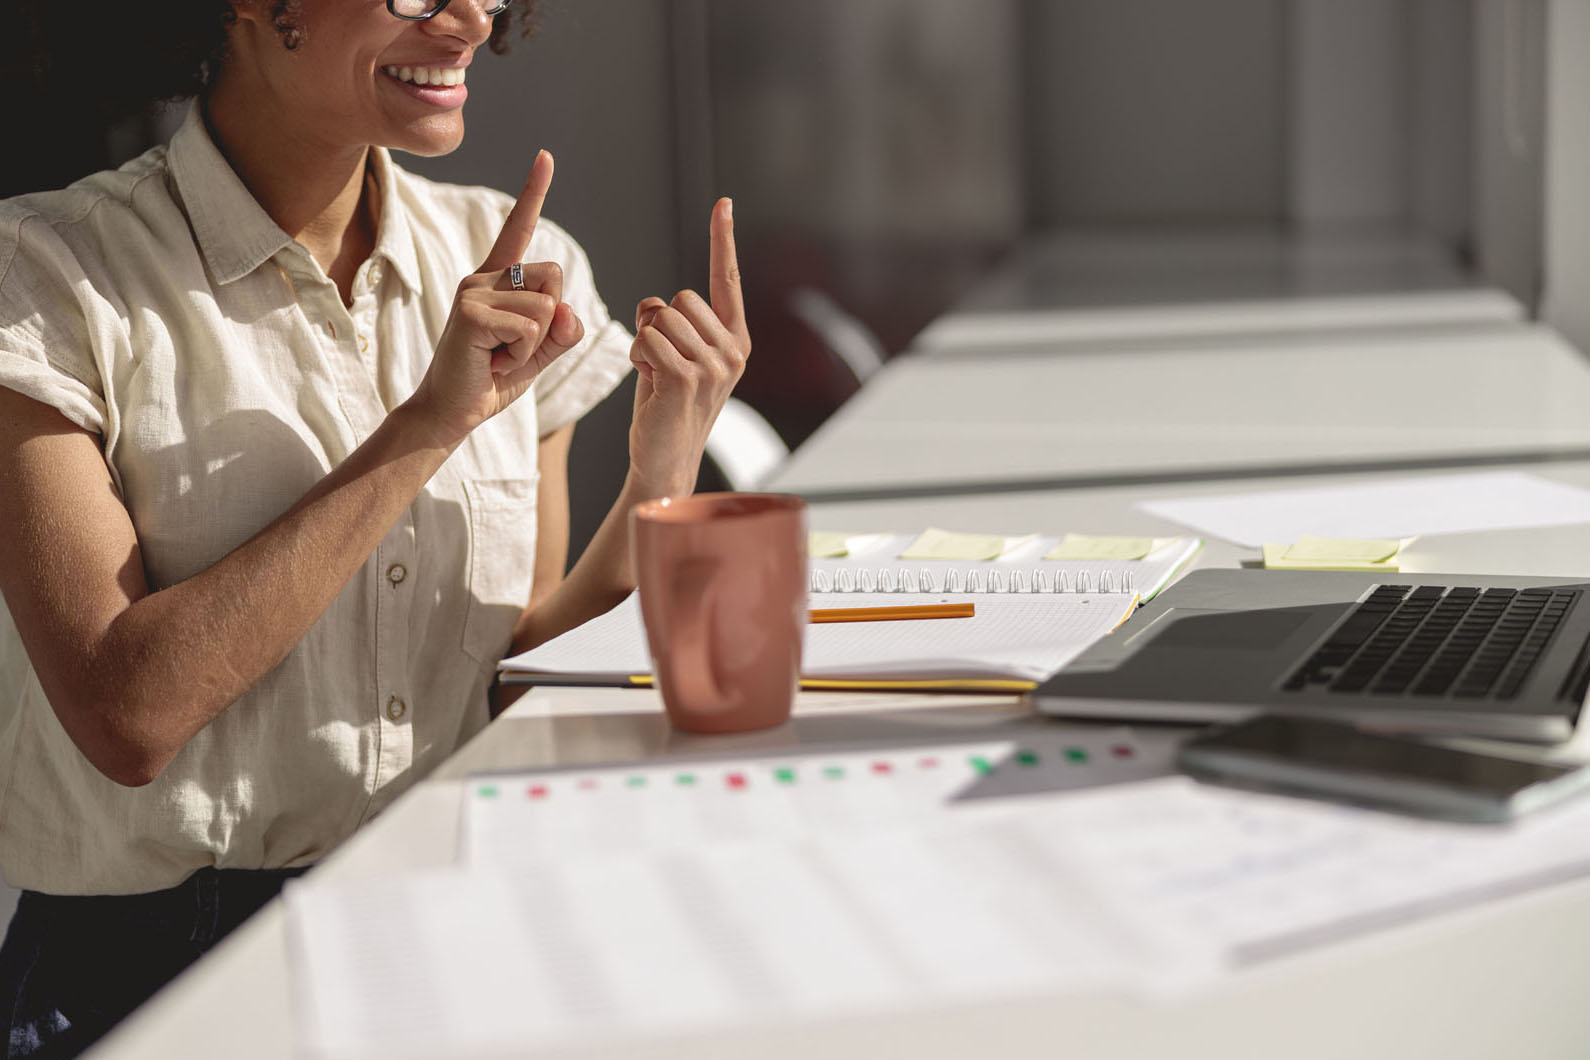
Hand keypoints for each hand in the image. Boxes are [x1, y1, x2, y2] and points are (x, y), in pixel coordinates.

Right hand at [408, 150, 585, 444]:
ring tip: (499, 356)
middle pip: (555, 277)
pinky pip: (530, 327)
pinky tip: (491, 363)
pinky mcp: (469, 312)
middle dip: (550, 320)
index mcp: (497, 279)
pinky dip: (521, 355)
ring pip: (545, 307)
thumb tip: (567, 312)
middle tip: (512, 347)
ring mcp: (473, 291)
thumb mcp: (538, 353)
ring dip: (533, 345)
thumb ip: (561, 330)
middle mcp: (482, 276)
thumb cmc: (491, 379)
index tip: (545, 156)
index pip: (519, 228)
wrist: (451, 412)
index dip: (533, 192)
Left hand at [626, 198, 750, 497]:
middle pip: (679, 298)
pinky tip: (650, 383)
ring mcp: (714, 366)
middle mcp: (733, 351)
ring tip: (655, 376)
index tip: (723, 203)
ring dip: (645, 343)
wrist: (665, 460)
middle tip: (662, 363)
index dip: (722, 240)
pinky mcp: (686, 379)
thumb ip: (674, 324)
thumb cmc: (666, 407)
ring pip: (660, 318)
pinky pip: (647, 339)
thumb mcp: (677, 358)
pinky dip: (638, 357)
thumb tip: (654, 305)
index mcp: (736, 341)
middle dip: (658, 324)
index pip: (727, 280)